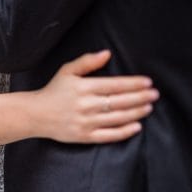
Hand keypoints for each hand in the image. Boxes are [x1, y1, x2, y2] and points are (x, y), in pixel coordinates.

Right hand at [35, 50, 157, 143]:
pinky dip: (124, 132)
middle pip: (119, 101)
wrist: (36, 114)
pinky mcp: (85, 137)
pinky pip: (109, 136)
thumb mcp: (67, 71)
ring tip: (149, 107)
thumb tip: (107, 54)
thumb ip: (87, 62)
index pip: (115, 85)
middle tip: (155, 94)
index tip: (147, 82)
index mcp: (84, 87)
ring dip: (136, 112)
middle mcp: (86, 105)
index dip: (133, 84)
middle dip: (140, 97)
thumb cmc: (54, 90)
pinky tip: (137, 127)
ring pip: (117, 118)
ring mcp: (86, 122)